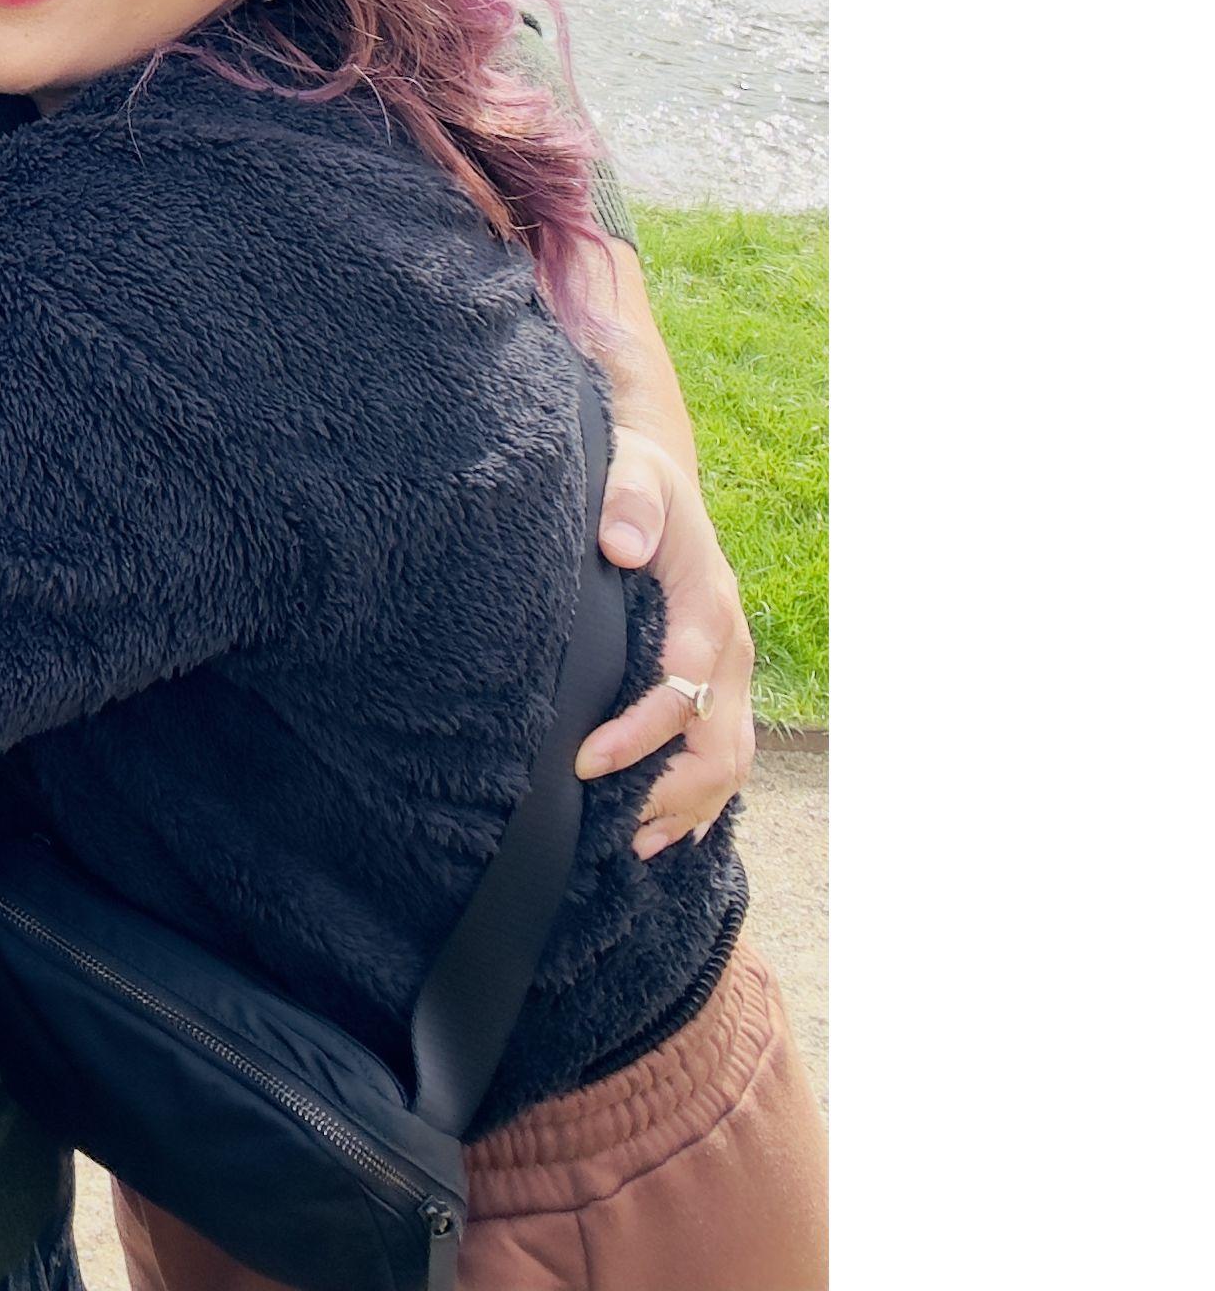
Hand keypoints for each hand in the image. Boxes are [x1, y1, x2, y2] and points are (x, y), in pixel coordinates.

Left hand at [576, 428, 758, 854]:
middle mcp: (729, 650)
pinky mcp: (718, 681)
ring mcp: (730, 670)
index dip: (640, 735)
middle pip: (720, 745)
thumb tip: (621, 544)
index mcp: (708, 608)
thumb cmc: (638, 479)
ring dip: (692, 806)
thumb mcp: (632, 473)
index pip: (682, 691)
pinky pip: (726, 750)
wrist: (662, 477)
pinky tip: (672, 827)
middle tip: (616, 828)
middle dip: (672, 792)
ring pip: (731, 759)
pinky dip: (705, 796)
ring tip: (640, 845)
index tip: (586, 761)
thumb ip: (629, 504)